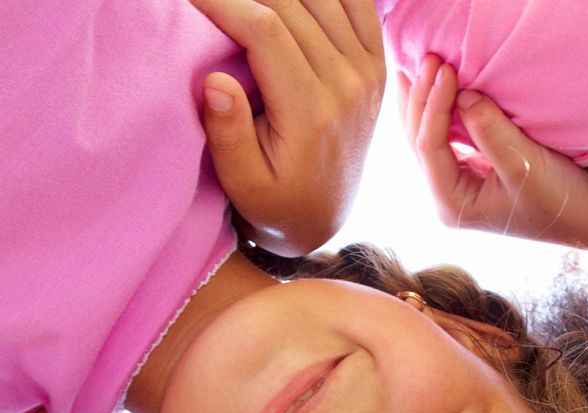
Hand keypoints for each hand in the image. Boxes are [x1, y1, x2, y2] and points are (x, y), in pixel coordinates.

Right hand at [191, 0, 385, 255]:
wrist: (322, 216)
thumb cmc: (274, 200)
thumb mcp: (242, 182)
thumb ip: (228, 134)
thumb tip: (215, 80)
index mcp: (312, 112)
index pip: (265, 30)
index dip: (224, 3)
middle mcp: (347, 85)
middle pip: (292, 5)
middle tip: (212, 0)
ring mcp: (366, 72)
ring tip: (246, 2)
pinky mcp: (375, 66)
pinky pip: (358, 5)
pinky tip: (294, 1)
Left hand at [399, 57, 587, 253]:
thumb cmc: (559, 198)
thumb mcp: (525, 166)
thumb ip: (491, 131)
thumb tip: (464, 94)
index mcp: (452, 204)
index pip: (430, 146)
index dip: (433, 105)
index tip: (445, 69)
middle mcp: (447, 196)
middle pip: (418, 140)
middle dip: (420, 98)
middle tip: (427, 57)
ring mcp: (457, 183)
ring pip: (426, 136)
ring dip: (424, 100)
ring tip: (418, 65)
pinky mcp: (472, 171)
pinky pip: (444, 135)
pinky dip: (439, 109)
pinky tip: (436, 86)